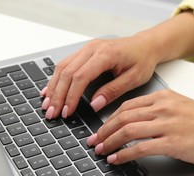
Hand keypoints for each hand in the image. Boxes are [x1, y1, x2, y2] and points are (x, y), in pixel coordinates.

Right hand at [41, 36, 157, 118]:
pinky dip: (56, 79)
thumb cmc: (142, 60)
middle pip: (67, 72)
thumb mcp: (133, 79)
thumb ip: (112, 91)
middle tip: (52, 113)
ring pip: (62, 67)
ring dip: (53, 87)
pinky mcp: (84, 52)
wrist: (145, 45)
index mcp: (105, 54)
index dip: (71, 96)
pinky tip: (50, 90)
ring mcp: (86, 49)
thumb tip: (94, 105)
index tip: (67, 112)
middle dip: (58, 95)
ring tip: (47, 105)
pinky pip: (65, 64)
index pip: (81, 77)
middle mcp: (92, 49)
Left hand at [88, 89, 193, 166]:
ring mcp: (169, 124)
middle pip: (123, 117)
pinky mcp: (173, 142)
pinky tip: (116, 159)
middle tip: (93, 141)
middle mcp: (164, 107)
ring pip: (128, 130)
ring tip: (100, 151)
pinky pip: (140, 148)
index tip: (101, 129)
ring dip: (110, 142)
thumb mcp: (183, 107)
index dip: (109, 119)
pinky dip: (124, 154)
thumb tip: (138, 121)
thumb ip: (161, 110)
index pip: (127, 106)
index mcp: (165, 97)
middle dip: (103, 131)